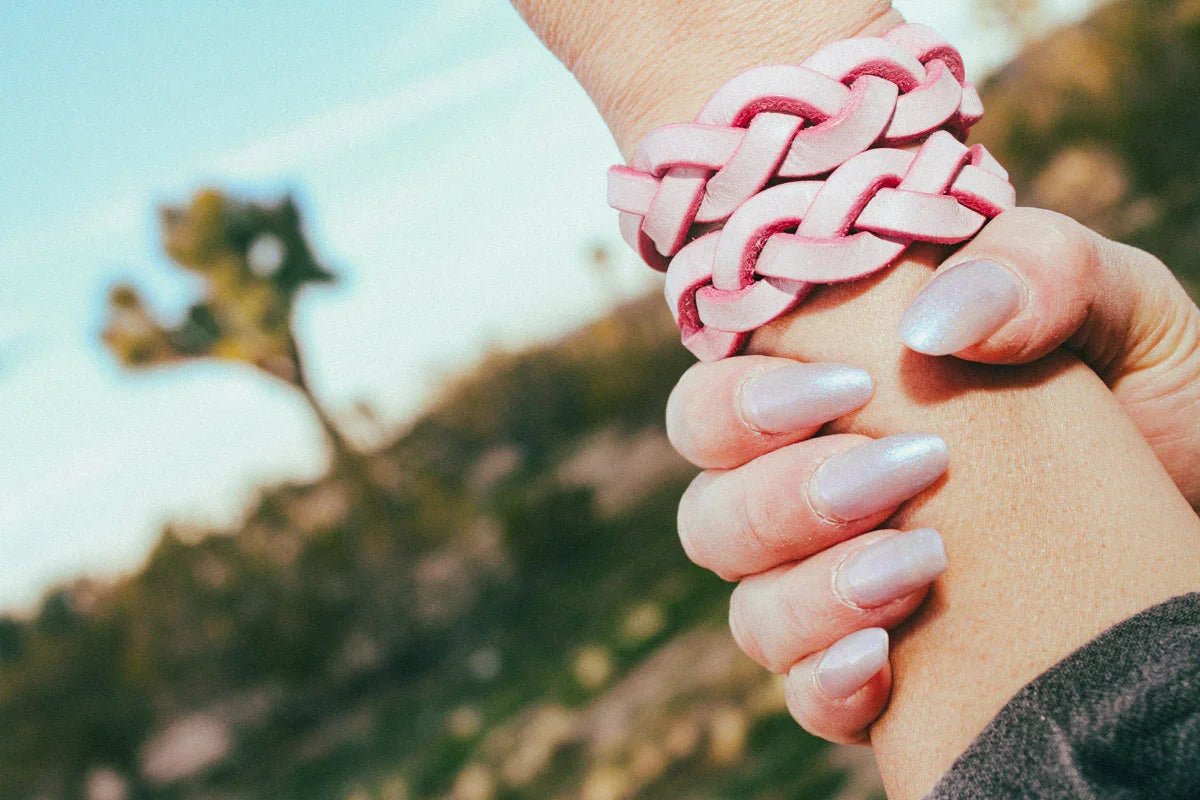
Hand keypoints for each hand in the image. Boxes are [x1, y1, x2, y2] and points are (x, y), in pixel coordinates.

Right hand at [669, 208, 1199, 742]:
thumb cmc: (1166, 404)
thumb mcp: (1125, 313)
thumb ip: (1034, 269)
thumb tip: (931, 325)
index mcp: (852, 376)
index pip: (729, 368)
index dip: (745, 382)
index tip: (846, 387)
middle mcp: (824, 478)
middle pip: (710, 487)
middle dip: (777, 485)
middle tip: (900, 471)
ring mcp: (843, 578)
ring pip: (744, 591)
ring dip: (810, 583)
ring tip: (923, 563)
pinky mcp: (880, 669)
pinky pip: (799, 685)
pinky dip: (823, 676)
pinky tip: (886, 658)